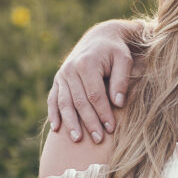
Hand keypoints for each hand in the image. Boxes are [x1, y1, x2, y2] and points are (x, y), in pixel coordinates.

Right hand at [48, 20, 133, 142]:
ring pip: (64, 103)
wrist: (99, 37)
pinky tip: (56, 129)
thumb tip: (118, 103)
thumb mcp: (124, 60)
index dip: (103, 113)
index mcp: (87, 64)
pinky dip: (53, 113)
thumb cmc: (116, 51)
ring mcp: (62, 75)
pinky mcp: (58, 80)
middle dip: (89, 122)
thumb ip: (121, 80)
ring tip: (77, 139)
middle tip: (98, 139)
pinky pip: (53, 99)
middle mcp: (70, 69)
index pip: (95, 95)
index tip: (111, 129)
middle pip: (79, 102)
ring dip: (70, 122)